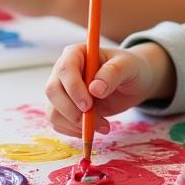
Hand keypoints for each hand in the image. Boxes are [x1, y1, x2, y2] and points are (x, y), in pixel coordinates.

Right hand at [45, 42, 175, 136]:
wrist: (131, 83)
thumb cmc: (129, 68)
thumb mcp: (127, 67)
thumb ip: (113, 73)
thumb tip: (95, 89)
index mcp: (77, 53)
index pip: (65, 69)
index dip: (73, 89)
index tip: (88, 105)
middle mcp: (64, 70)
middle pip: (53, 91)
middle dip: (71, 111)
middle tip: (95, 121)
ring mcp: (62, 90)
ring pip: (53, 111)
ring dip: (74, 125)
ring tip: (102, 126)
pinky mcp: (64, 107)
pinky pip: (59, 123)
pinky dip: (74, 131)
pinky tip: (94, 128)